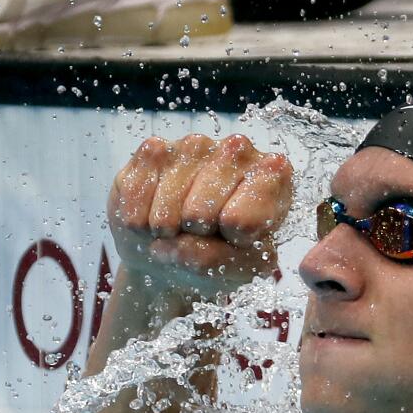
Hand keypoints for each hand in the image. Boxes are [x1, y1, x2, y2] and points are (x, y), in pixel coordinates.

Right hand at [108, 133, 292, 295]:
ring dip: (168, 231)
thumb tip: (178, 244)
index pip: (244, 219)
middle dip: (197, 237)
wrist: (177, 251)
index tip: (238, 238)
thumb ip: (220, 260)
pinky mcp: (155, 149)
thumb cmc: (223, 253)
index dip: (233, 240)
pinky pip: (139, 194)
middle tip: (204, 233)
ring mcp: (195, 145)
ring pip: (170, 206)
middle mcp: (237, 150)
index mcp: (274, 175)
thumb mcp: (240, 267)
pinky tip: (154, 216)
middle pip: (203, 213)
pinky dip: (140, 221)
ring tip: (180, 227)